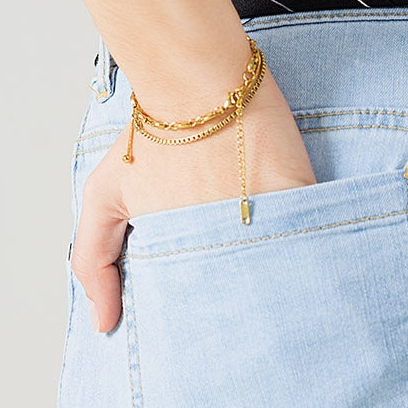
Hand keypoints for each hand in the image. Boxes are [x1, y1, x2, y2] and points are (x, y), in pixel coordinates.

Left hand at [70, 68, 316, 333]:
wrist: (193, 82)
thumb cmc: (150, 134)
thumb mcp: (104, 197)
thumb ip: (95, 262)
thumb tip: (104, 325)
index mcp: (183, 254)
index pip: (205, 306)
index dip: (215, 314)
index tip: (222, 315)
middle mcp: (223, 245)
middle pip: (247, 293)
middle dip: (251, 301)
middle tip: (259, 303)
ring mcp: (264, 220)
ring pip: (283, 267)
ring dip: (285, 273)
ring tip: (290, 279)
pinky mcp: (297, 194)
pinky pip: (312, 231)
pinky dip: (312, 237)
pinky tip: (309, 240)